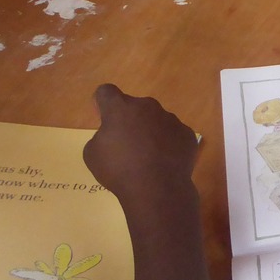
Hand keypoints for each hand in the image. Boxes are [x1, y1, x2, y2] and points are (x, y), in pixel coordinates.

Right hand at [83, 85, 197, 203]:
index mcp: (120, 108)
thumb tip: (113, 136)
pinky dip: (168, 144)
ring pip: (156, 120)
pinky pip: (173, 134)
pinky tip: (164, 162)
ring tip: (147, 158)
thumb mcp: (93, 154)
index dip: (102, 103)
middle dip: (129, 120)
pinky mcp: (187, 133)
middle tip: (126, 145)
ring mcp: (170, 119)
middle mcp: (147, 106)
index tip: (103, 116)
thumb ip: (101, 136)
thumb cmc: (119, 169)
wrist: (157, 188)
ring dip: (150, 132)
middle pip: (134, 107)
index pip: (106, 92)